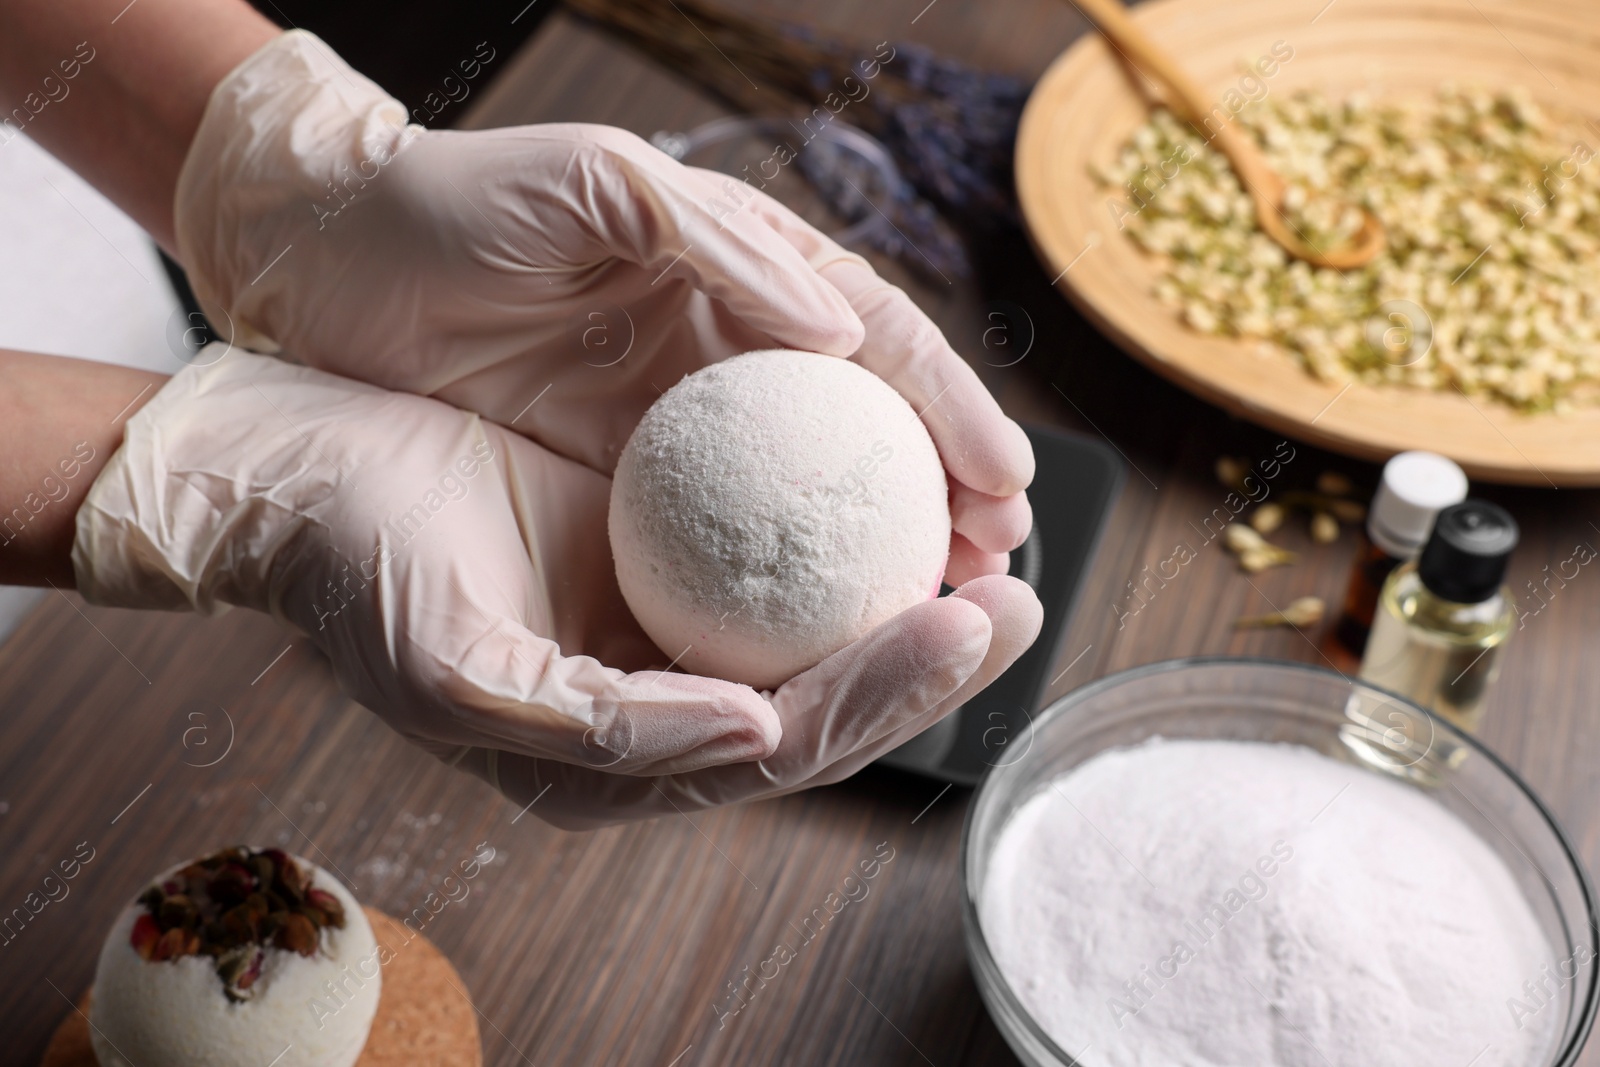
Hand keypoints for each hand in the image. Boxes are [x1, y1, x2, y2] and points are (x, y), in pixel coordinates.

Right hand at [74, 352, 1041, 826]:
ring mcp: (665, 626)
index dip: (884, 694)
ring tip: (1002, 545)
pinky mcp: (662, 547)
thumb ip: (605, 729)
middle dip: (933, 659)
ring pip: (817, 630)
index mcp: (617, 757)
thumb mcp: (458, 671)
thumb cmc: (358, 575)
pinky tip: (910, 485)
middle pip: (826, 699)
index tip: (968, 622)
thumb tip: (756, 728)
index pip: (782, 744)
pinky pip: (778, 550)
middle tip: (1025, 597)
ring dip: (913, 594)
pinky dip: (847, 527)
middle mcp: (658, 701)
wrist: (295, 475)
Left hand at [175, 31, 1033, 584]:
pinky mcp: (616, 493)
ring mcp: (674, 435)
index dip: (952, 414)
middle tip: (1000, 572)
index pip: (880, 348)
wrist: (322, 261)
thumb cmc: (454, 206)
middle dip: (942, 504)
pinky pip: (716, 552)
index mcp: (741, 279)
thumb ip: (723, 241)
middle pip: (865, 440)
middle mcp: (727, 362)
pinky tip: (818, 635)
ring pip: (805, 508)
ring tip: (943, 617)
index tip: (1007, 486)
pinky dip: (776, 592)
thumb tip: (843, 328)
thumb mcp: (593, 182)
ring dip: (879, 562)